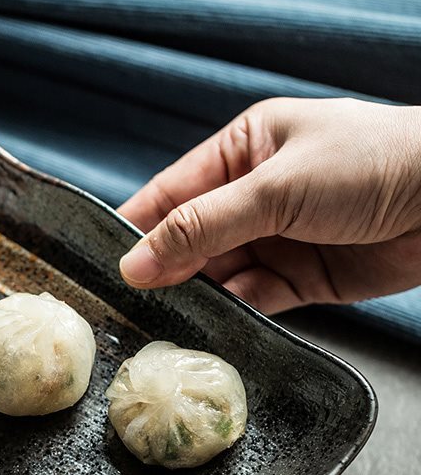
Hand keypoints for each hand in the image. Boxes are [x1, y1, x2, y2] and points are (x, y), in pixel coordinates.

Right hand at [117, 98, 420, 312]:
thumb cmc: (369, 164)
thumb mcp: (274, 187)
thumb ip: (202, 227)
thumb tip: (135, 262)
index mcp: (242, 151)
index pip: (171, 193)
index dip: (136, 228)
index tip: (106, 264)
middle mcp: (253, 196)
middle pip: (189, 240)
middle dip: (164, 270)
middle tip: (131, 302)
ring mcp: (275, 239)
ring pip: (217, 275)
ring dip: (196, 296)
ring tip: (167, 319)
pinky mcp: (298, 279)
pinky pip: (252, 299)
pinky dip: (234, 312)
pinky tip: (217, 322)